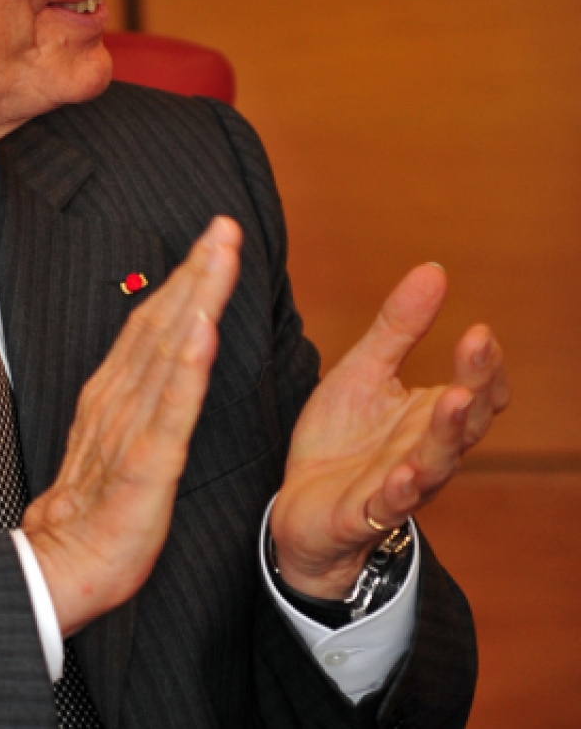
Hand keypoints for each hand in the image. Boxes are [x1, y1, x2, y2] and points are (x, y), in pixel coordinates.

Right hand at [22, 217, 240, 636]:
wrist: (63, 565)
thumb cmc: (96, 510)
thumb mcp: (118, 439)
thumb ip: (139, 396)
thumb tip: (166, 357)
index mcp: (114, 393)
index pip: (153, 322)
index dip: (185, 277)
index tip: (213, 238)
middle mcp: (119, 399)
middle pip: (161, 322)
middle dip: (196, 270)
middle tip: (224, 225)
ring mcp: (130, 428)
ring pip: (168, 351)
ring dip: (195, 298)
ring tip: (218, 256)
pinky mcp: (143, 464)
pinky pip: (168, 409)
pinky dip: (186, 367)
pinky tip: (202, 331)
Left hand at [270, 264, 510, 598]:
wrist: (299, 508)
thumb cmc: (340, 441)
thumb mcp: (363, 373)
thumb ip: (398, 329)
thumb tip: (434, 270)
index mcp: (430, 418)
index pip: (478, 391)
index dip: (484, 365)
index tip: (480, 329)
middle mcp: (427, 453)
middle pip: (464, 422)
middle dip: (474, 386)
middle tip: (477, 347)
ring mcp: (400, 486)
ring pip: (435, 463)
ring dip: (446, 432)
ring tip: (453, 399)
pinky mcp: (365, 514)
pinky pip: (389, 505)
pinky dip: (398, 492)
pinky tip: (403, 474)